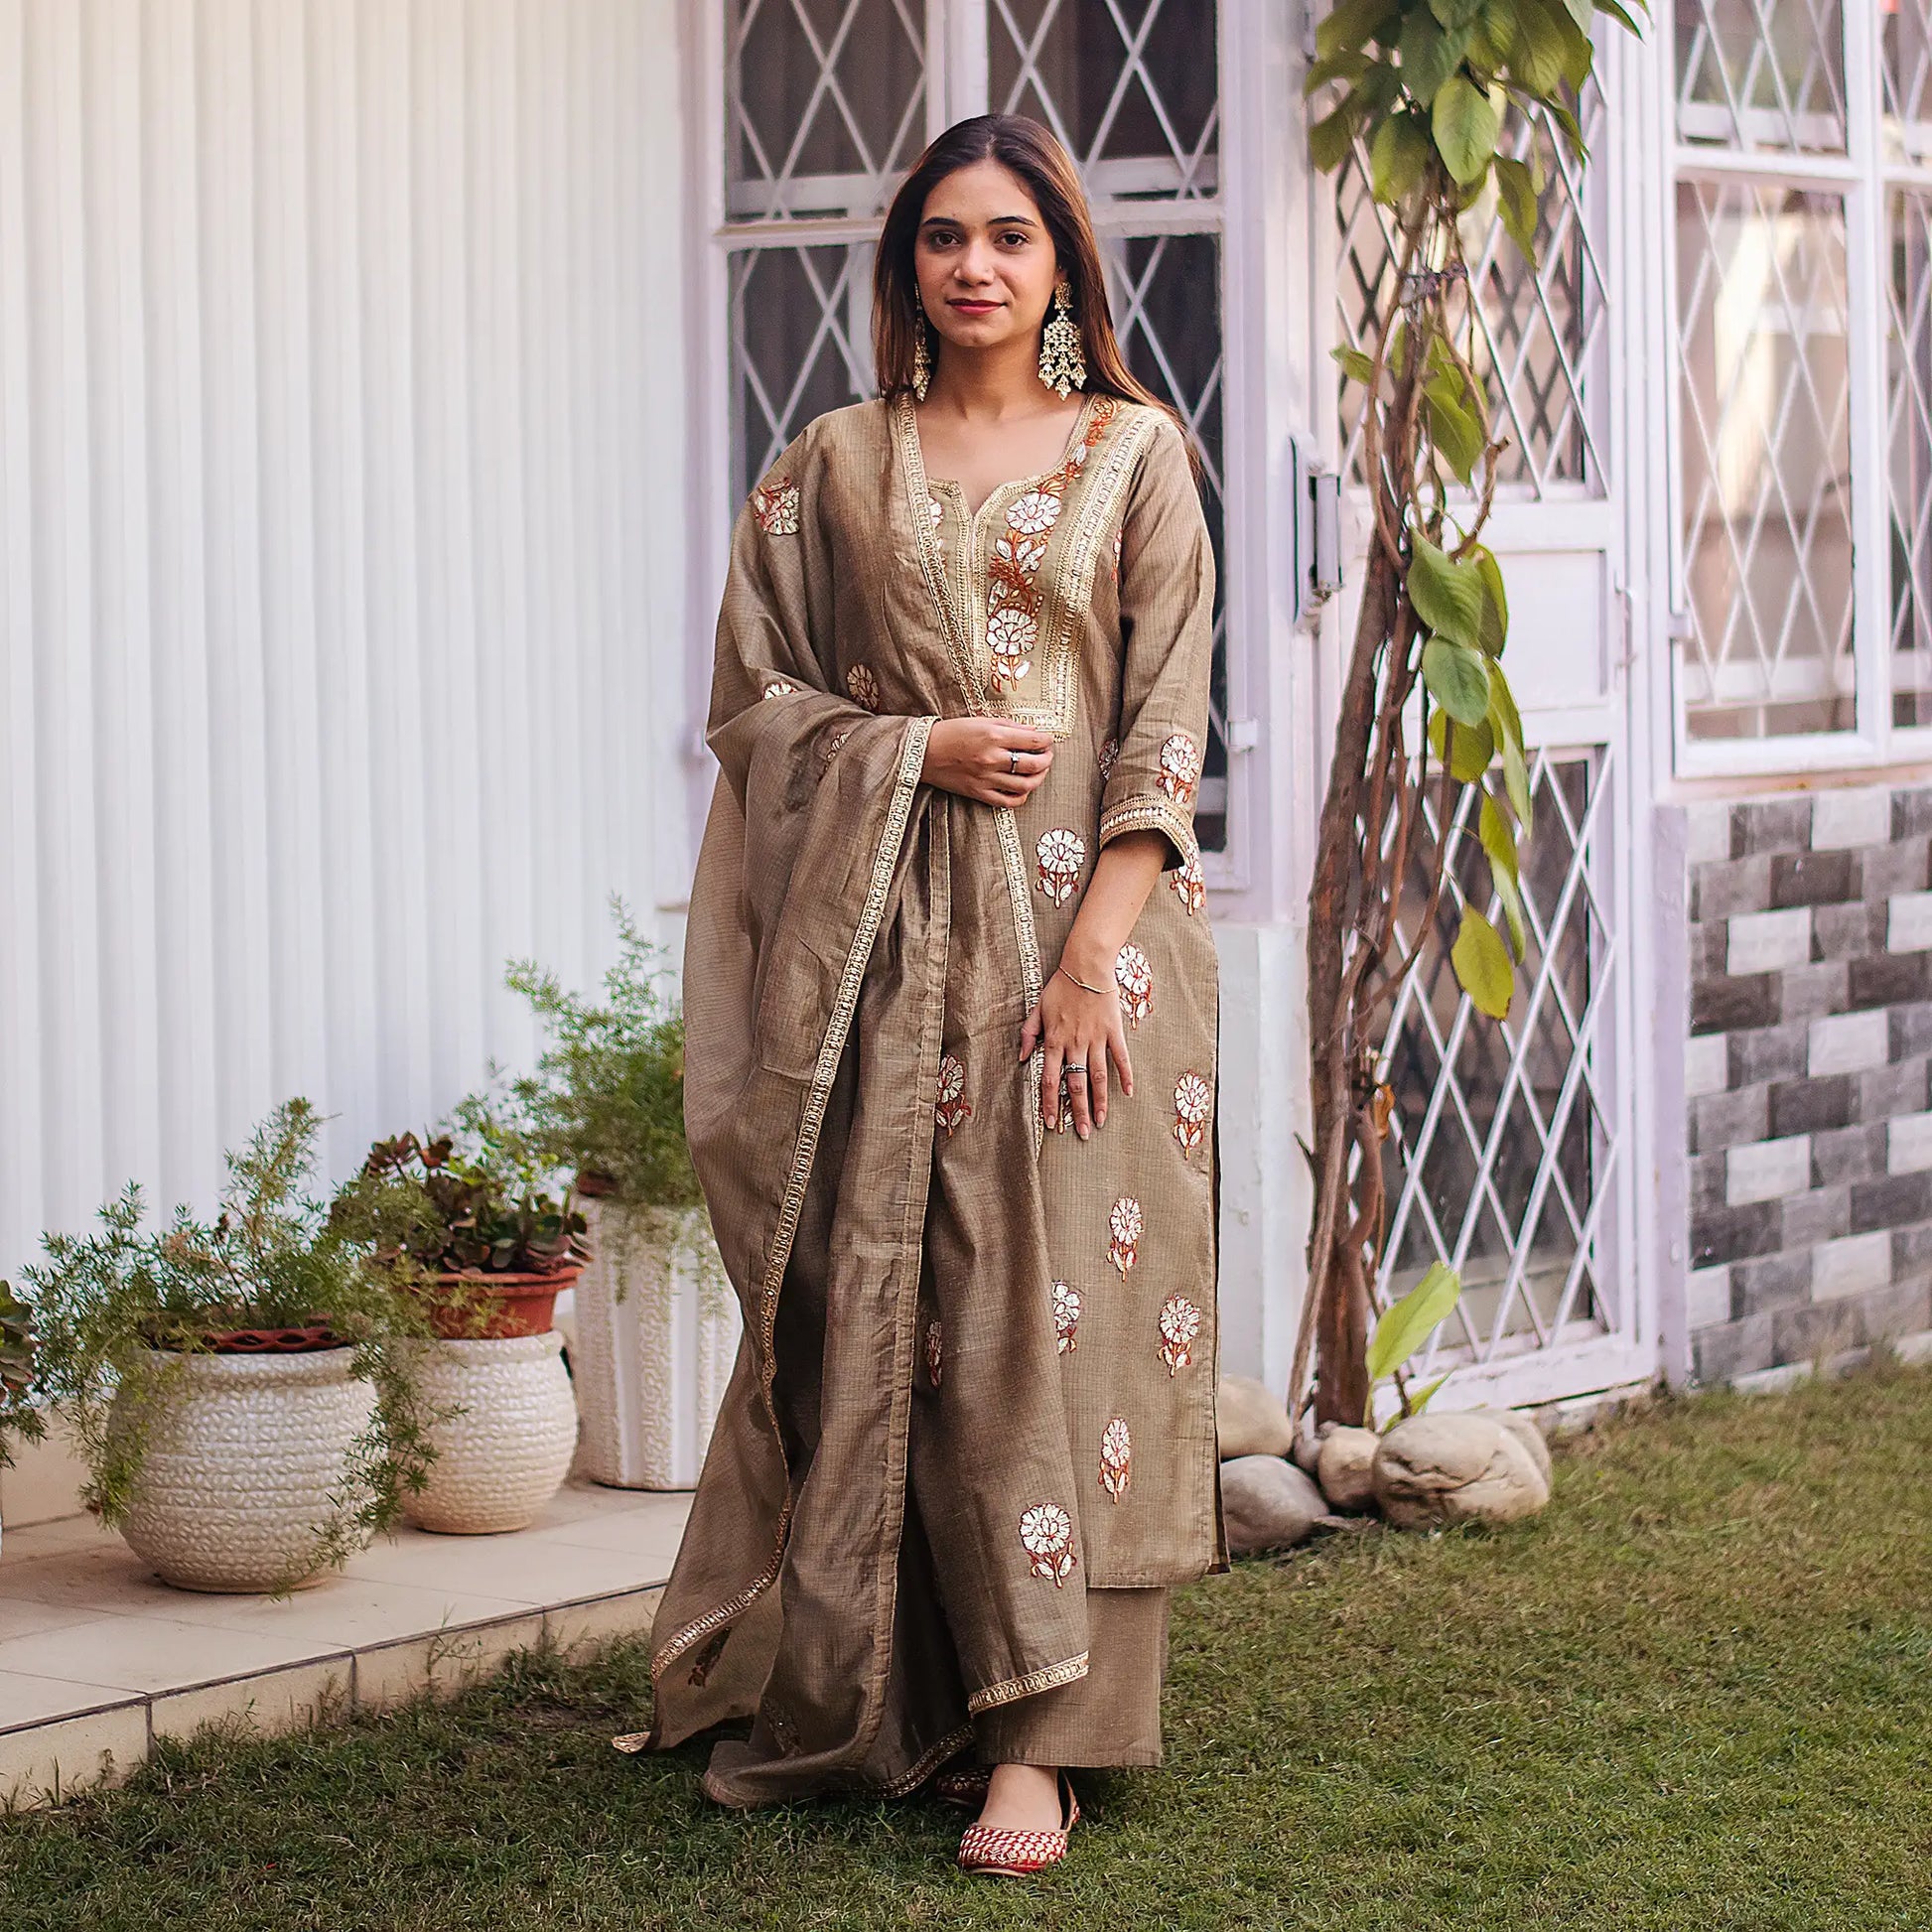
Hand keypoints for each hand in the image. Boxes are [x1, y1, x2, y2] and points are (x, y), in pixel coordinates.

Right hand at [921, 718, 1053, 806]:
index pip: (1034, 741)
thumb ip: (1008, 726)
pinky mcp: (979, 793)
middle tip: (1047, 755)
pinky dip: (1021, 796)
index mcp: (993, 736)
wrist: (924, 752)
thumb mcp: (981, 720)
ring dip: (1039, 778)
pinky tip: (1023, 788)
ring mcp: (986, 779)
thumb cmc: (952, 733)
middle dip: (1047, 759)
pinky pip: (1008, 801)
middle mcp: (992, 759)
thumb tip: (1032, 731)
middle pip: (1034, 764)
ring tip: (1039, 771)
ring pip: (1026, 785)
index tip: (1048, 740)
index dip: (1047, 740)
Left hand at [1019, 958, 1133, 1139]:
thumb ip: (1028, 1034)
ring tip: (1100, 1121)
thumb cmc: (1060, 987)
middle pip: (1076, 1084)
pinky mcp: (1114, 1031)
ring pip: (1098, 1076)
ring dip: (1100, 1101)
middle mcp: (1076, 1043)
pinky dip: (1125, 1075)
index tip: (1051, 1122)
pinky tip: (1128, 1093)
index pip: (1051, 1079)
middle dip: (1077, 1111)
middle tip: (1081, 1133)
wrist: (1086, 966)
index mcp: (1055, 1040)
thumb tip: (1022, 1059)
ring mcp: (1097, 1038)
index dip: (1050, 1103)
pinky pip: (1121, 1057)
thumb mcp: (1037, 1009)